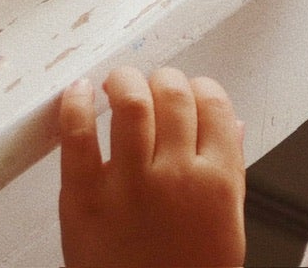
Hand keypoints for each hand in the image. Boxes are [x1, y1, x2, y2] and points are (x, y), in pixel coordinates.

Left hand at [58, 67, 246, 267]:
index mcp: (218, 183)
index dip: (200, 88)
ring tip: (115, 83)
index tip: (189, 90)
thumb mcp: (226, 229)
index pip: (214, 105)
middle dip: (163, 79)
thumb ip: (230, 173)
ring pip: (130, 104)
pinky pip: (77, 136)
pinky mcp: (84, 196)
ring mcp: (129, 185)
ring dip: (123, 81)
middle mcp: (176, 176)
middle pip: (172, 95)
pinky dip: (74, 105)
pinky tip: (78, 92)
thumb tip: (233, 125)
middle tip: (152, 85)